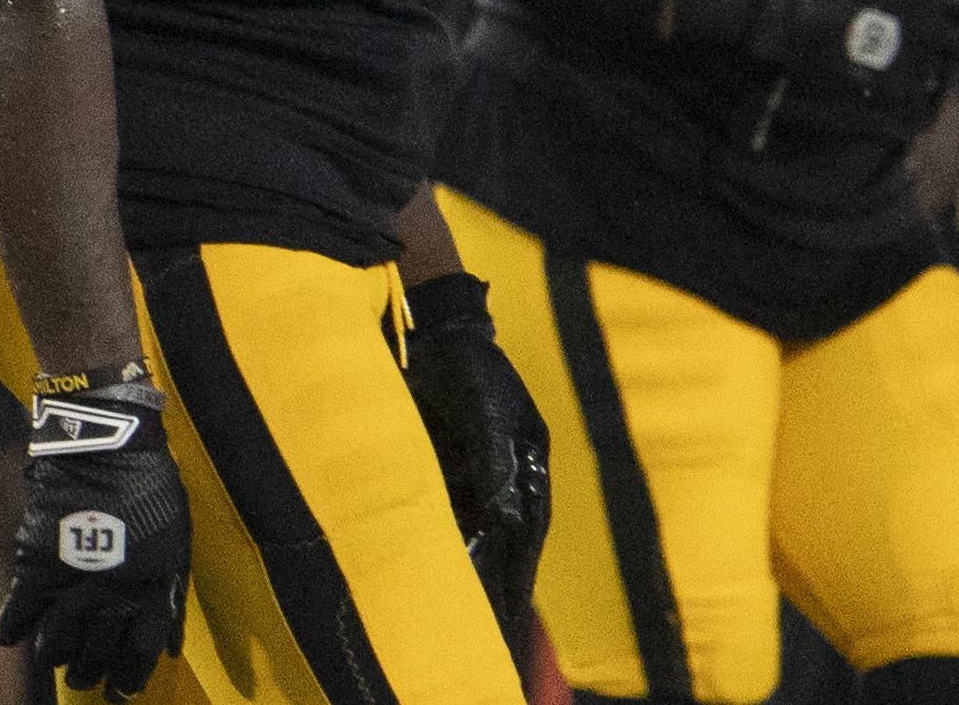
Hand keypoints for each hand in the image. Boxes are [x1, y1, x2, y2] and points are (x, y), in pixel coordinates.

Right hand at [6, 373, 189, 695]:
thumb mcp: (177, 546)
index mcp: (148, 592)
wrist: (107, 443)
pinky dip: (14, 622)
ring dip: (56, 655)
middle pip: (96, 649)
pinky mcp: (37, 556)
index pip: (137, 652)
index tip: (119, 692)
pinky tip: (11, 639)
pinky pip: (21, 601)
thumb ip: (171, 598)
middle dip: (89, 671)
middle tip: (82, 681)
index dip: (128, 676)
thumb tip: (169, 648)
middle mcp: (109, 594)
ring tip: (54, 663)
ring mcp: (70, 576)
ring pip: (59, 634)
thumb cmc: (152, 487)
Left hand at [400, 277, 550, 633]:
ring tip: (461, 606)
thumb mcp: (482, 404)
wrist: (430, 331)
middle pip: (505, 537)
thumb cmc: (466, 363)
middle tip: (493, 627)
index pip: (527, 528)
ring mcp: (475, 468)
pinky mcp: (444, 462)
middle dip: (499, 580)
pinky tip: (431, 562)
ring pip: (475, 526)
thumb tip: (503, 508)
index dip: (522, 572)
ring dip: (470, 562)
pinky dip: (442, 535)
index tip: (515, 613)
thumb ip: (492, 453)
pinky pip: (447, 507)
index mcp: (527, 459)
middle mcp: (506, 471)